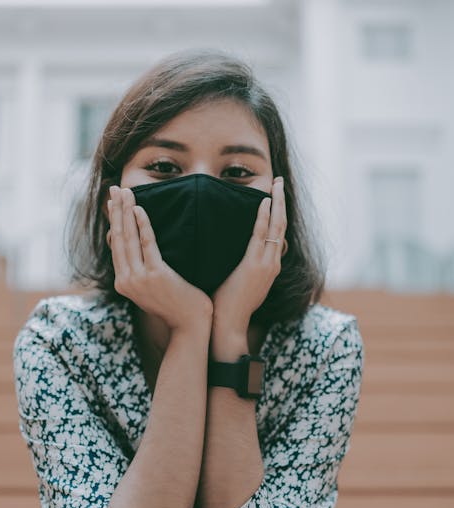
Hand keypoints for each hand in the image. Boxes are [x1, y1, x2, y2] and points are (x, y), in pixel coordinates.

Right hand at [107, 185, 212, 333]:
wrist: (190, 326)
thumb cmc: (176, 306)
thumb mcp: (152, 290)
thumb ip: (143, 272)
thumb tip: (142, 250)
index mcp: (123, 283)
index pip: (116, 246)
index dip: (114, 222)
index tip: (113, 203)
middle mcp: (126, 281)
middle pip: (119, 238)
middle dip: (116, 210)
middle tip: (115, 189)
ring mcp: (139, 279)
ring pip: (129, 238)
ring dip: (125, 211)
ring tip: (125, 192)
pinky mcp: (156, 275)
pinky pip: (147, 244)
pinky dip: (142, 224)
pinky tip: (139, 209)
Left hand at [211, 176, 287, 336]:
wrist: (228, 324)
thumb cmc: (227, 306)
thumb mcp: (239, 283)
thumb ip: (241, 267)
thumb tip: (230, 252)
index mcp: (269, 267)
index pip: (276, 235)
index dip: (277, 214)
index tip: (274, 196)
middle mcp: (272, 264)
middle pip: (281, 226)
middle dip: (281, 202)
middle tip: (280, 181)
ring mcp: (267, 265)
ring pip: (276, 227)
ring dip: (277, 204)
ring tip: (276, 184)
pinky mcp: (256, 266)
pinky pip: (261, 236)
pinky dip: (264, 217)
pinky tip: (264, 202)